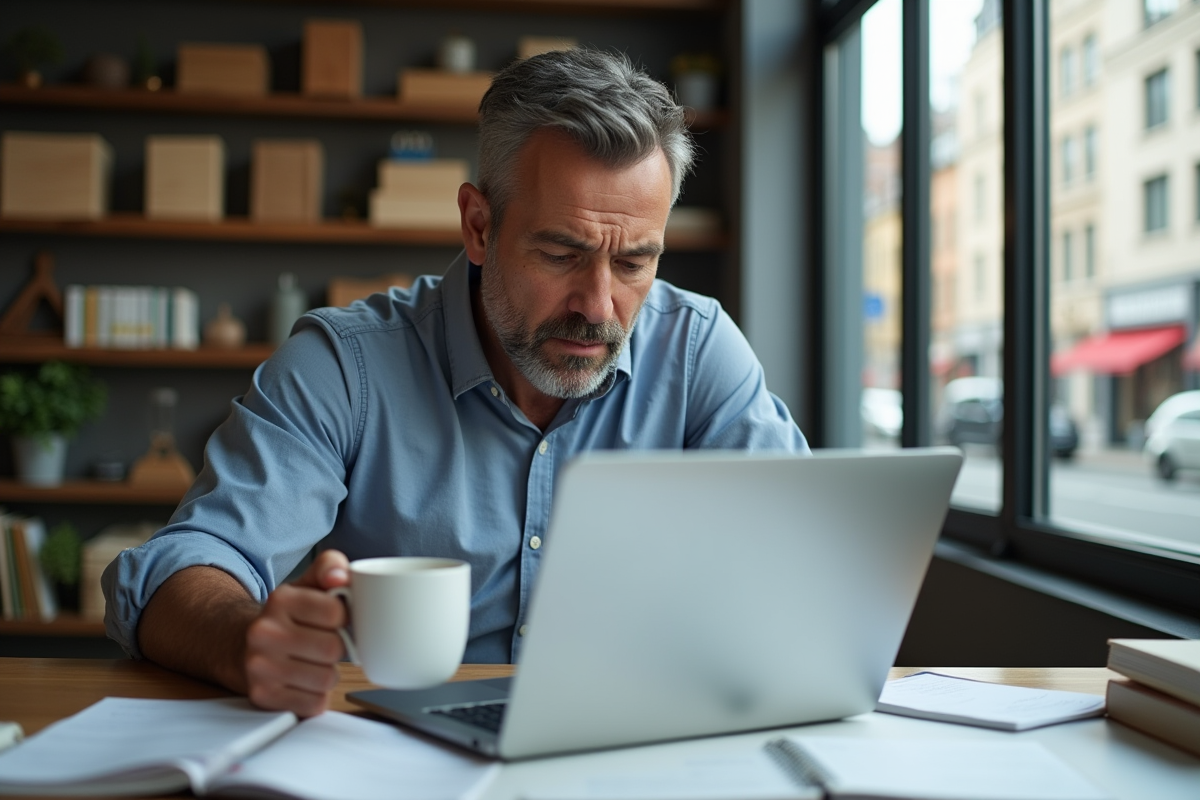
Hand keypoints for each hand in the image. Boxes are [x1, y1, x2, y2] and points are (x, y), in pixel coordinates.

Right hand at [244, 550, 350, 716]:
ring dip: (328, 673)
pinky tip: (304, 682)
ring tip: (314, 662)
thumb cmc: (288, 617)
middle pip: (333, 648)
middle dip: (337, 648)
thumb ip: (330, 567)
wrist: (242, 646)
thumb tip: (341, 577)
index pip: (336, 612)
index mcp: (280, 600)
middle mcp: (263, 632)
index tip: (334, 619)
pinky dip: (317, 695)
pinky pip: (314, 703)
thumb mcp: (307, 584)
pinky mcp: (263, 696)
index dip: (344, 617)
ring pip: (326, 679)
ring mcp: (259, 666)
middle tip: (324, 643)